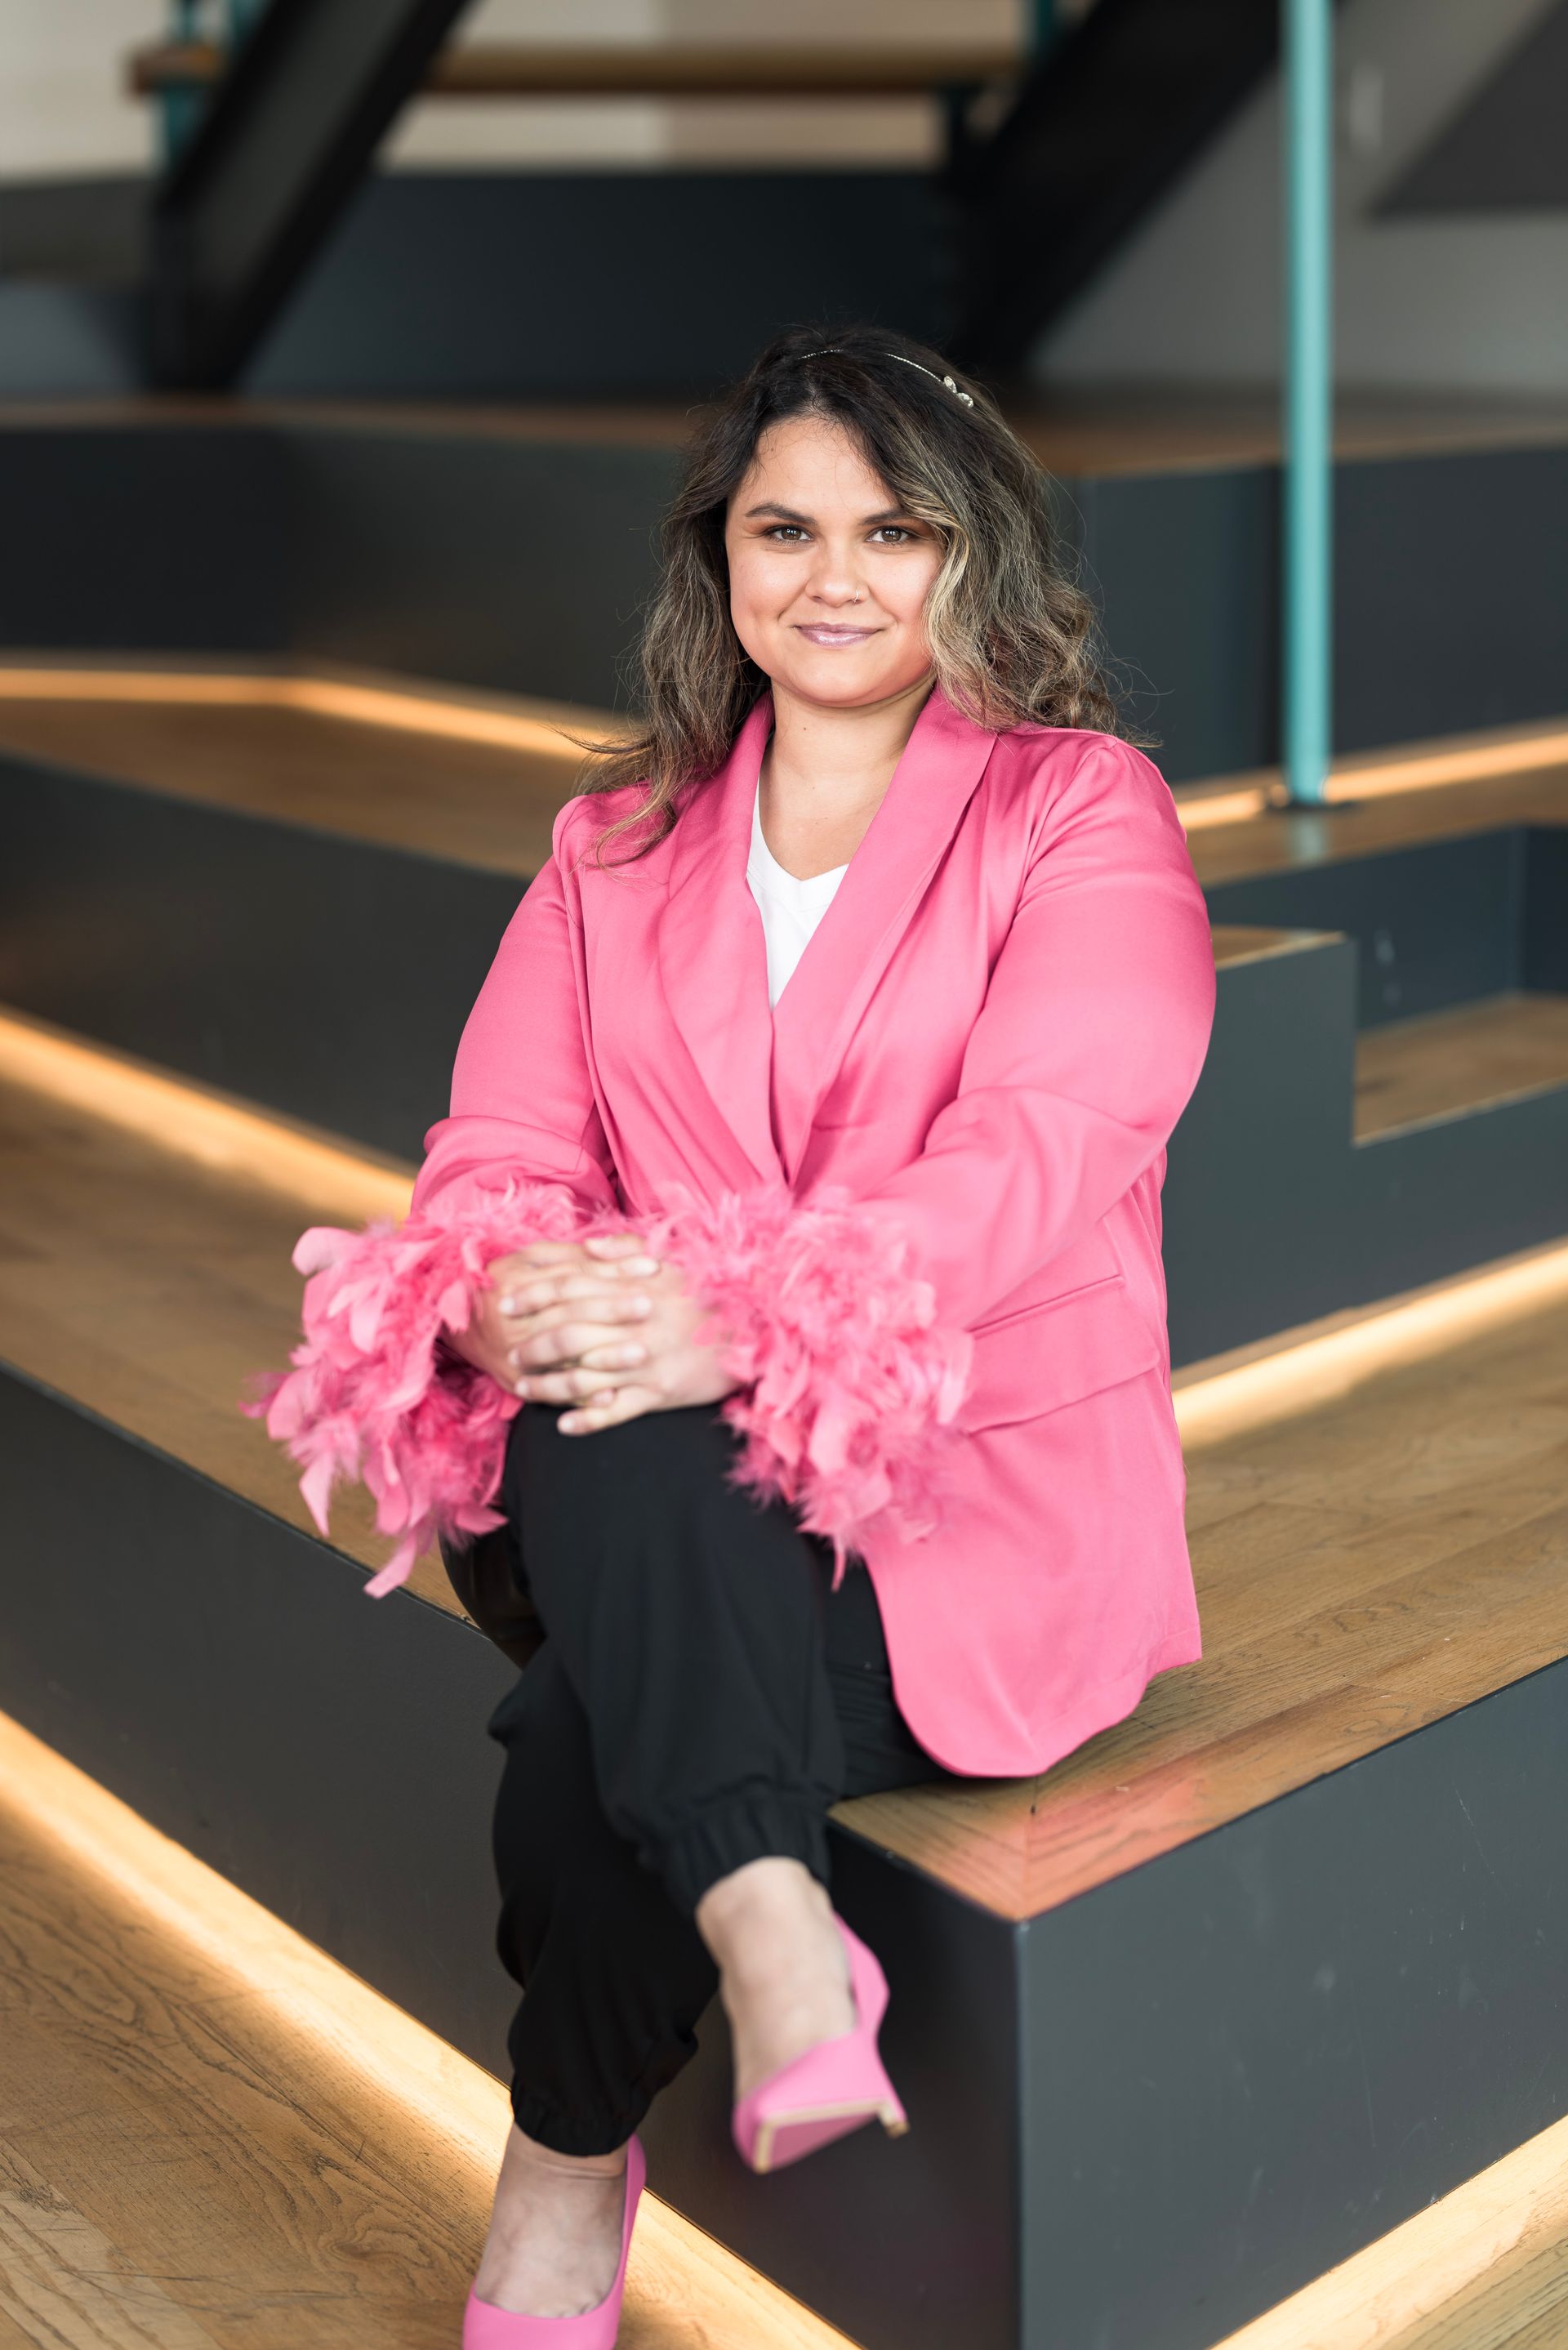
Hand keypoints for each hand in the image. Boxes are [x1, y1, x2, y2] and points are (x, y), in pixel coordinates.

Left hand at [444, 1233, 738, 1431]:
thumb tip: (587, 1247)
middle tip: (508, 1353)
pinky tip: (564, 1425)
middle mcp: (636, 1323)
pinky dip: (589, 1419)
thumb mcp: (673, 1258)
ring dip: (551, 1385)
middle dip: (533, 1344)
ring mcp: (648, 1360)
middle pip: (570, 1333)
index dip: (533, 1293)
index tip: (505, 1300)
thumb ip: (627, 1251)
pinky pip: (619, 1409)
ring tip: (524, 1390)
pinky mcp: (664, 1392)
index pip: (571, 1286)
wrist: (759, 1323)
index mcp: (635, 1287)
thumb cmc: (713, 1288)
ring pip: (587, 1375)